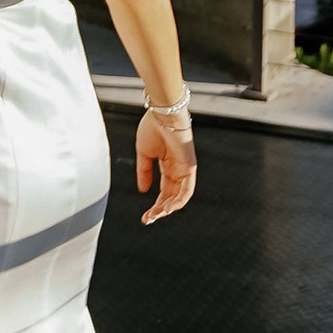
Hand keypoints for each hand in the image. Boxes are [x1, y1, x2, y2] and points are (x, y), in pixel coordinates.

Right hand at [135, 103, 196, 224]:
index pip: (164, 191)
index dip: (155, 205)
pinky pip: (187, 189)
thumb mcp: (143, 154)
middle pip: (171, 196)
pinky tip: (168, 208)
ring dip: (168, 208)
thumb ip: (144, 172)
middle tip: (148, 219)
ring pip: (180, 196)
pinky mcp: (190, 166)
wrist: (162, 113)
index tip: (146, 216)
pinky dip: (179, 200)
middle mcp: (177, 169)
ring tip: (156, 216)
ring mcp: (185, 168)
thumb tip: (143, 190)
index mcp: (167, 165)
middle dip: (160, 210)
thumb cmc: (153, 127)